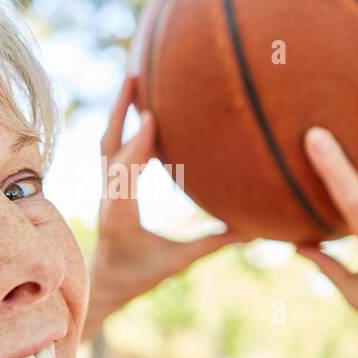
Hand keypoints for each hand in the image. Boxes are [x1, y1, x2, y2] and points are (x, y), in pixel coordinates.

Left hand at [83, 75, 248, 340]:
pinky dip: (122, 123)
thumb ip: (213, 244)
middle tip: (134, 74)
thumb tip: (256, 231)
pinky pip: (111, 147)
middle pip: (109, 144)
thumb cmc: (139, 276)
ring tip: (134, 77)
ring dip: (119, 110)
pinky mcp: (107, 183)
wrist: (102, 283)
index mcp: (121, 214)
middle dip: (119, 109)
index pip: (126, 173)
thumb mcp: (177, 263)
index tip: (149, 116)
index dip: (138, 144)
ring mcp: (105, 187)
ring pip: (107, 141)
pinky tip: (138, 105)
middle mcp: (108, 195)